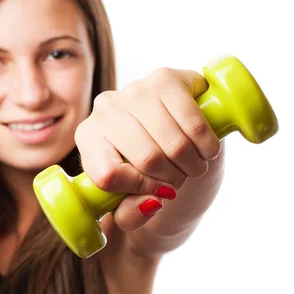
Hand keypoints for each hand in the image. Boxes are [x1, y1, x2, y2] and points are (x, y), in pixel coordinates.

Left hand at [74, 67, 221, 230]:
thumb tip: (153, 202)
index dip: (139, 190)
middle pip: (146, 159)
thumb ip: (131, 215)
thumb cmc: (144, 174)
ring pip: (173, 143)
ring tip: (191, 167)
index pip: (108, 174)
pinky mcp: (167, 78)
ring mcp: (135, 89)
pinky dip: (206, 146)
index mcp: (87, 138)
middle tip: (178, 182)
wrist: (172, 136)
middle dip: (171, 180)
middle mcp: (104, 108)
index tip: (154, 194)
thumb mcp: (128, 203)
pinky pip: (193, 123)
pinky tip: (205, 150)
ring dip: (191, 166)